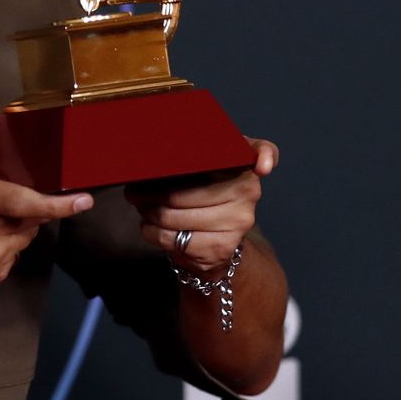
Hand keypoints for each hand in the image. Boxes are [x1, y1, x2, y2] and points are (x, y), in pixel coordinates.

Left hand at [123, 137, 277, 275]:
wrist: (213, 242)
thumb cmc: (199, 195)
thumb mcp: (199, 169)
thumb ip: (191, 152)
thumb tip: (147, 153)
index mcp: (243, 164)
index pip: (263, 152)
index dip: (265, 156)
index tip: (261, 166)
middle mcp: (248, 191)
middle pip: (183, 191)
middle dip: (149, 193)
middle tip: (135, 192)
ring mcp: (239, 221)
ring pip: (173, 216)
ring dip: (148, 212)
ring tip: (142, 208)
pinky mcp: (222, 247)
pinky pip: (173, 238)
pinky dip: (152, 232)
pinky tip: (152, 226)